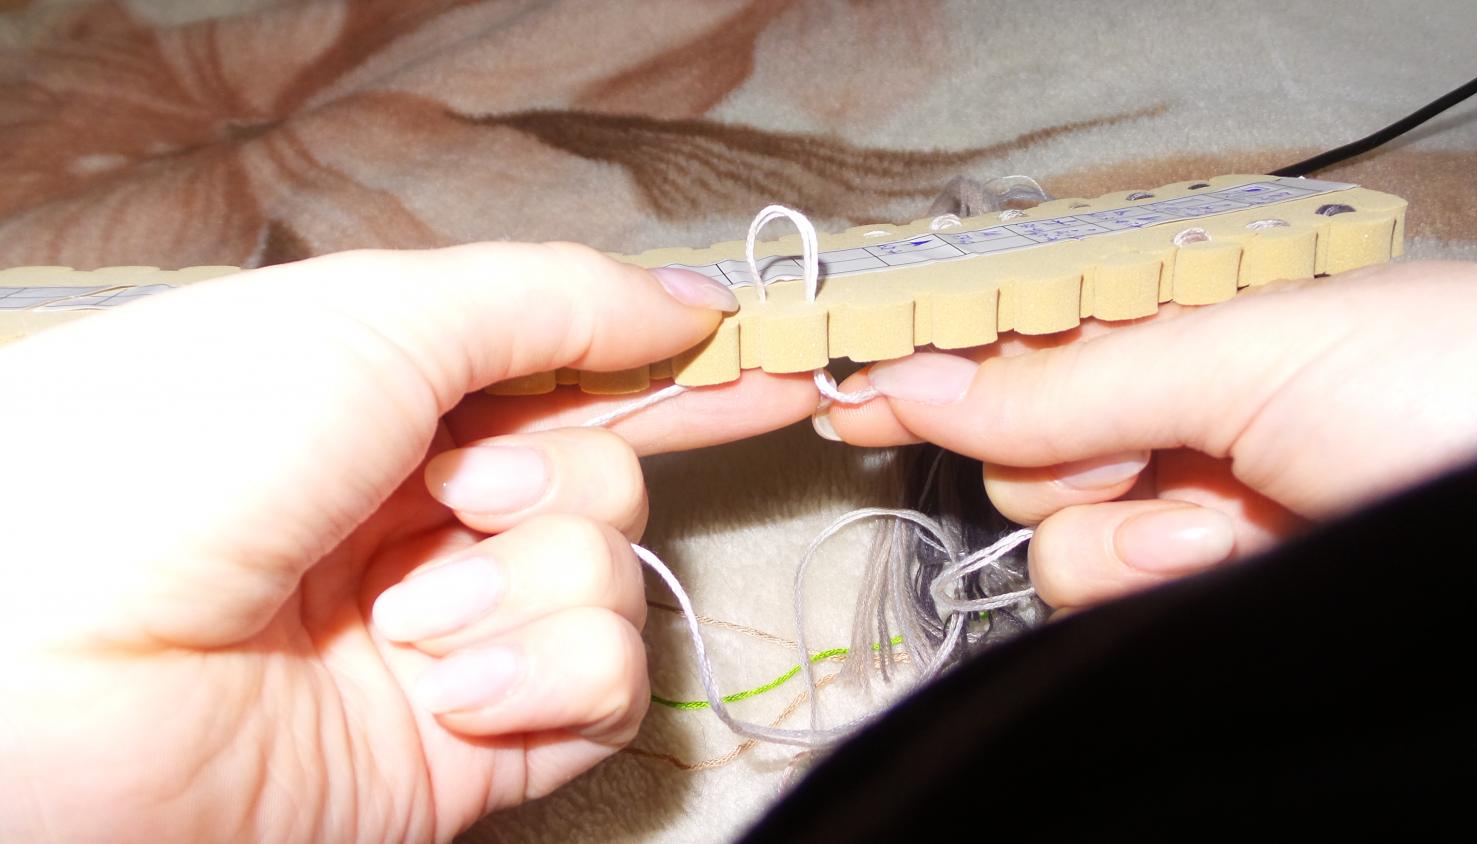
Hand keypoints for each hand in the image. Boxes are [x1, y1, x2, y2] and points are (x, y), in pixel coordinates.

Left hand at [0, 244, 816, 841]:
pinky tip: (447, 681)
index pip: (571, 378)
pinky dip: (545, 674)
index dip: (670, 368)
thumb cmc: (182, 452)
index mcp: (389, 405)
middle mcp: (420, 517)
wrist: (59, 671)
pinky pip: (603, 687)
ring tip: (407, 607)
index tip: (763, 361)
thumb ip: (547, 300)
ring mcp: (449, 632)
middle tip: (454, 491)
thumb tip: (682, 300)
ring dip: (530, 580)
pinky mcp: (471, 740)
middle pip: (606, 476)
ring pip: (611, 578)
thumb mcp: (372, 318)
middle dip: (556, 477)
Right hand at [825, 261, 1476, 609]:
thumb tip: (920, 385)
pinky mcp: (1196, 591)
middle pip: (1024, 441)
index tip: (854, 384)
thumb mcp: (1248, 355)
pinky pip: (1095, 585)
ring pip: (1052, 527)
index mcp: (1197, 323)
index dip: (947, 357)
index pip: (1035, 338)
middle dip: (1057, 450)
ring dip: (1112, 522)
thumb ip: (1071, 382)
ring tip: (1213, 516)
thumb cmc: (1453, 386)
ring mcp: (1190, 508)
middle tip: (1131, 449)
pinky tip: (1216, 555)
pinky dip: (1139, 573)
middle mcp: (1184, 414)